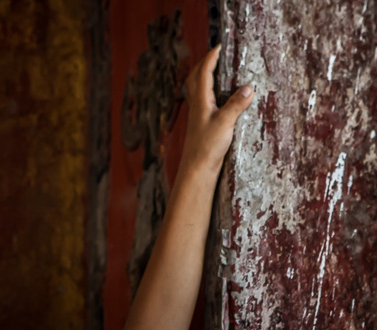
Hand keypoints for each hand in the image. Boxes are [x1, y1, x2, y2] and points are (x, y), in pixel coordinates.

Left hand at [181, 44, 252, 175]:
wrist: (196, 169)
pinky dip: (208, 92)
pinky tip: (217, 98)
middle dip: (204, 64)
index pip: (203, 72)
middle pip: (194, 78)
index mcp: (200, 101)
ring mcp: (197, 115)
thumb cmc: (207, 147)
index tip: (220, 46)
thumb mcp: (225, 124)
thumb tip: (249, 87)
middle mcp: (196, 106)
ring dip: (203, 77)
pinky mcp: (201, 125)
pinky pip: (201, 101)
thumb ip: (236, 105)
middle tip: (216, 55)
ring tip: (216, 71)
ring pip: (196, 90)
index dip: (211, 58)